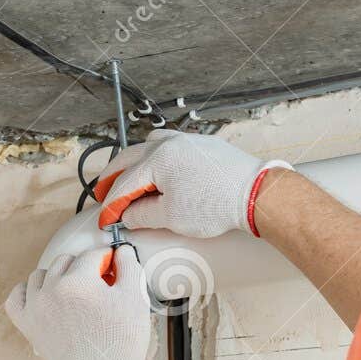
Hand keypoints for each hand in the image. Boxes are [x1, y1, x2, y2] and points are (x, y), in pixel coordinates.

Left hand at [5, 244, 149, 359]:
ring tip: (74, 292)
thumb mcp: (134, 299)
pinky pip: (16, 297)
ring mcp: (35, 307)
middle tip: (99, 285)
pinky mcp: (27, 325)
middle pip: (67, 261)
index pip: (94, 255)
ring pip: (41, 275)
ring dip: (57, 277)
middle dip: (84, 268)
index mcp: (78, 280)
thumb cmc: (119, 343)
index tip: (114, 268)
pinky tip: (42, 296)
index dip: (108, 261)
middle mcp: (52, 289)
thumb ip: (129, 266)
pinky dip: (27, 293)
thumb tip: (121, 253)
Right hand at [93, 130, 290, 238]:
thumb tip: (129, 214)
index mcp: (157, 159)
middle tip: (104, 194)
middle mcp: (169, 143)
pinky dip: (156, 159)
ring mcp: (187, 141)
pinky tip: (158, 171)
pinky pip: (170, 147)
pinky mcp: (203, 145)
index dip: (111, 205)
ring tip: (128, 180)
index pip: (124, 184)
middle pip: (130, 159)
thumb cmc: (218, 204)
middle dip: (114, 178)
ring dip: (134, 164)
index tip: (107, 219)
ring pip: (149, 147)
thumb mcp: (172, 217)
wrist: (256, 193)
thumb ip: (143, 214)